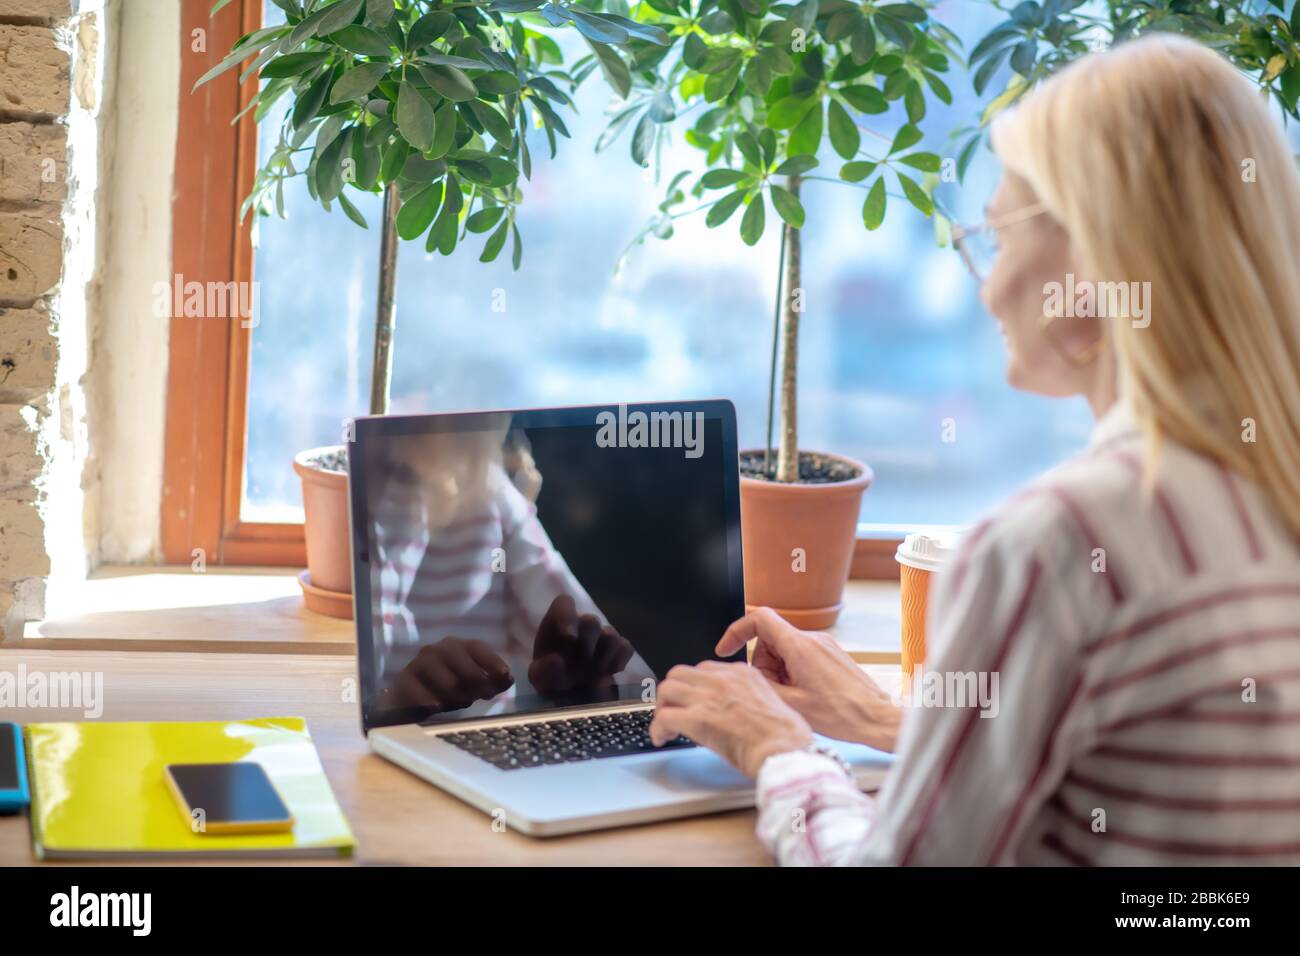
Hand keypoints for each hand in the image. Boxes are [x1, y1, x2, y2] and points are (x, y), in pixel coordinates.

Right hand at [392, 636, 514, 711]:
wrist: (409, 700)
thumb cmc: (446, 689)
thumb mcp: (471, 687)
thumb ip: (492, 682)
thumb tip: (509, 679)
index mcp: (456, 647)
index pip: (476, 647)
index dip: (491, 659)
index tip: (504, 675)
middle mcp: (436, 650)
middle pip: (459, 658)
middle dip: (475, 678)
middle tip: (485, 695)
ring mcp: (418, 663)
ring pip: (442, 675)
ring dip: (455, 692)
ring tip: (461, 702)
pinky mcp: (402, 680)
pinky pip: (416, 688)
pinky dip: (428, 698)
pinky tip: (436, 706)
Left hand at [529, 594, 634, 696]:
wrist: (568, 693)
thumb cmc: (550, 678)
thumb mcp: (537, 679)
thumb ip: (543, 671)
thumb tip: (558, 661)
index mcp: (557, 622)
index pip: (564, 604)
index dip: (568, 616)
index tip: (569, 638)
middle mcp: (581, 624)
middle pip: (592, 621)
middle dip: (588, 644)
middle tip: (582, 664)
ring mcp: (602, 635)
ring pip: (611, 635)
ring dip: (603, 656)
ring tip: (592, 674)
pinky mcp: (618, 649)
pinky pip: (625, 647)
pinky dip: (618, 662)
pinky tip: (606, 673)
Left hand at [649, 661, 813, 778]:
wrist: (785, 752)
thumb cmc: (786, 738)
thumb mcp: (772, 705)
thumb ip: (750, 701)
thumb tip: (739, 716)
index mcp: (743, 674)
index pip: (705, 669)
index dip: (694, 686)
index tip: (692, 699)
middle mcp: (723, 679)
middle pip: (680, 673)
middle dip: (673, 692)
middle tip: (673, 709)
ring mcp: (708, 696)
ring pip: (667, 689)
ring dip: (662, 707)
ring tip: (665, 724)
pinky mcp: (697, 718)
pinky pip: (664, 717)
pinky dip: (658, 728)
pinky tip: (662, 738)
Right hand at [716, 607, 900, 752]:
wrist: (876, 718)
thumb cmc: (843, 715)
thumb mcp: (792, 704)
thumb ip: (763, 684)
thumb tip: (746, 677)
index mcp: (799, 647)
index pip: (759, 619)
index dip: (737, 631)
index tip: (726, 648)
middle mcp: (812, 639)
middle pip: (770, 639)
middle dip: (764, 665)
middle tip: (775, 691)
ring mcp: (823, 645)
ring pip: (785, 649)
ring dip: (780, 671)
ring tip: (795, 698)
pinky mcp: (831, 655)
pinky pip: (801, 655)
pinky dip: (794, 672)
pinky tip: (806, 696)